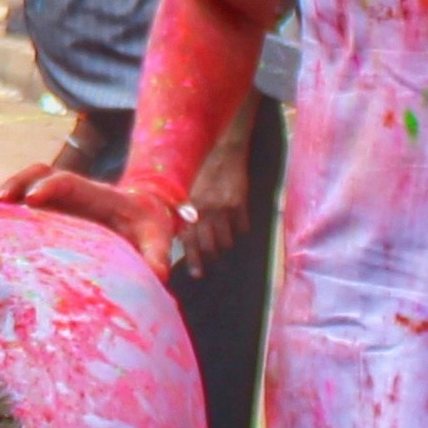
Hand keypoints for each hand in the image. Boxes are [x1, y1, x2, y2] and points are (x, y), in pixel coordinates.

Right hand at [10, 162, 179, 268]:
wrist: (147, 213)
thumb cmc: (151, 228)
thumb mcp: (159, 240)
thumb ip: (158, 255)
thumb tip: (157, 275)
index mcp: (100, 195)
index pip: (70, 182)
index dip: (50, 187)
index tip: (31, 200)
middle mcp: (75, 191)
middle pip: (39, 174)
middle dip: (16, 183)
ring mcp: (61, 199)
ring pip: (26, 183)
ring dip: (4, 192)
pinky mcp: (51, 210)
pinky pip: (23, 201)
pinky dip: (4, 208)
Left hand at [175, 122, 256, 273]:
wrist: (226, 153)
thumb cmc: (204, 173)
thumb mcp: (189, 192)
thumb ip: (186, 214)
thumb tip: (184, 238)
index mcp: (190, 208)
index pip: (190, 241)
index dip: (194, 260)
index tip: (197, 274)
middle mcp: (205, 210)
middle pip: (210, 247)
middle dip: (213, 257)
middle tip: (215, 261)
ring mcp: (223, 208)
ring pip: (227, 241)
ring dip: (227, 244)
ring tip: (225, 240)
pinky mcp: (240, 204)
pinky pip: (242, 227)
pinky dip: (240, 229)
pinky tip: (237, 222)